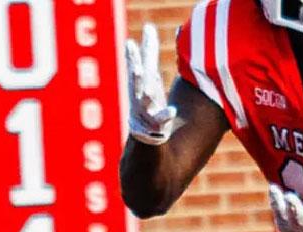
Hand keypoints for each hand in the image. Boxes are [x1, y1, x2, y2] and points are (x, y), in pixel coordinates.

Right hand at [126, 24, 176, 144]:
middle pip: (138, 81)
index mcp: (141, 82)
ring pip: (145, 99)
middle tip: (134, 60)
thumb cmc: (149, 98)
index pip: (137, 66)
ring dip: (146, 94)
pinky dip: (166, 115)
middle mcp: (140, 94)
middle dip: (135, 71)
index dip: (133, 56)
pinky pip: (161, 119)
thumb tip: (150, 27)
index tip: (129, 44)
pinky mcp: (156, 122)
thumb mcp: (149, 75)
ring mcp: (146, 108)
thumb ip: (149, 53)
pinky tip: (173, 111)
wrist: (146, 133)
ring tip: (147, 88)